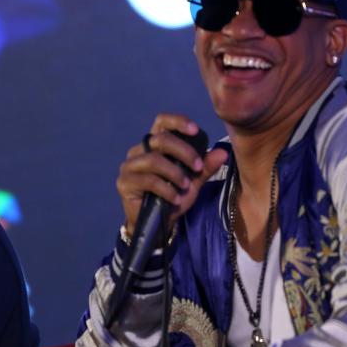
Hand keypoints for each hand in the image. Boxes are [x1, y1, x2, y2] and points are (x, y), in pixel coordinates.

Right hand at [117, 114, 227, 235]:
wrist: (158, 224)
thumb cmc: (173, 197)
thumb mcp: (193, 181)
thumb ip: (204, 167)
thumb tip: (223, 152)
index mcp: (154, 144)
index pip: (162, 122)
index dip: (178, 121)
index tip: (195, 130)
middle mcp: (139, 151)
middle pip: (160, 139)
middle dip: (183, 152)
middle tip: (197, 168)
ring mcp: (129, 166)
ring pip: (153, 160)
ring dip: (174, 172)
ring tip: (186, 186)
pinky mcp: (124, 182)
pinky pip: (148, 180)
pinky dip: (166, 189)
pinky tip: (175, 198)